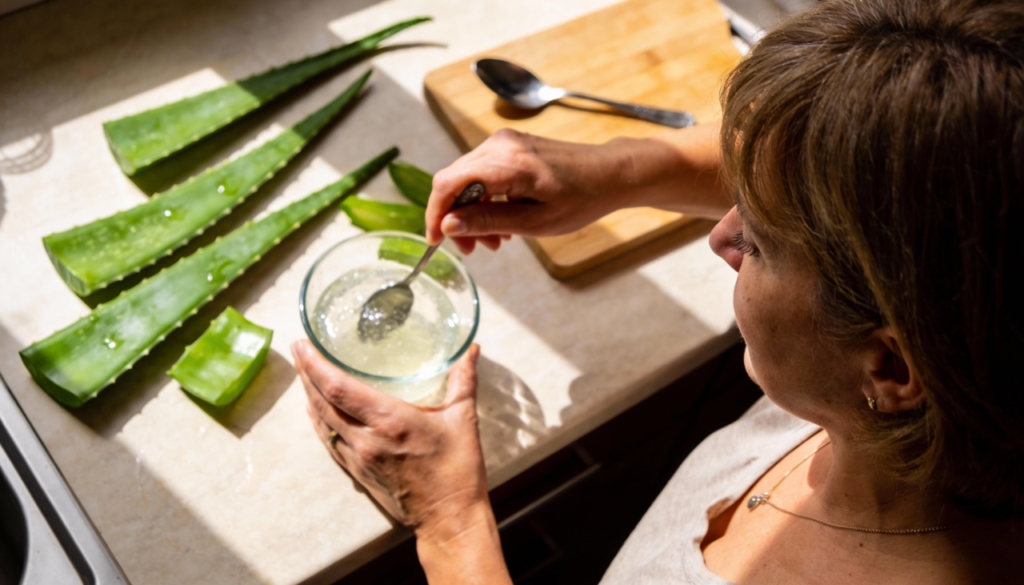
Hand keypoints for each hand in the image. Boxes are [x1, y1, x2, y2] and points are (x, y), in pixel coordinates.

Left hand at [293, 340, 511, 583]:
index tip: (303, 345)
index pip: (339, 388)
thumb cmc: (458, 471)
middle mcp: (366, 439)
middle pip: (322, 401)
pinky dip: (318, 421)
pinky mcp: (358, 471)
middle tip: (298, 349)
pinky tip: (314, 409)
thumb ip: (463, 380)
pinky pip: (329, 441)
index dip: (316, 366)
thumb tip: (472, 350)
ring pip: (322, 421)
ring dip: (309, 395)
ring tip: (304, 372)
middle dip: (306, 373)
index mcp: (389, 421)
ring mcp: (358, 457)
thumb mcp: (463, 419)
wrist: (448, 519)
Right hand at [425, 128, 633, 253]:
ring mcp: (504, 142)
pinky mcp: (510, 146)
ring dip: (471, 212)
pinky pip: (482, 173)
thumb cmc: (581, 199)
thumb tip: (448, 225)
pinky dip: (484, 200)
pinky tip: (502, 222)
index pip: (448, 184)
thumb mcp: (535, 222)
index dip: (435, 214)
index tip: (436, 241)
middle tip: (474, 249)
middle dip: (456, 218)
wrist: (610, 173)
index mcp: (507, 163)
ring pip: (465, 179)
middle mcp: (499, 145)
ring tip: (495, 241)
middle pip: (453, 181)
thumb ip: (488, 221)